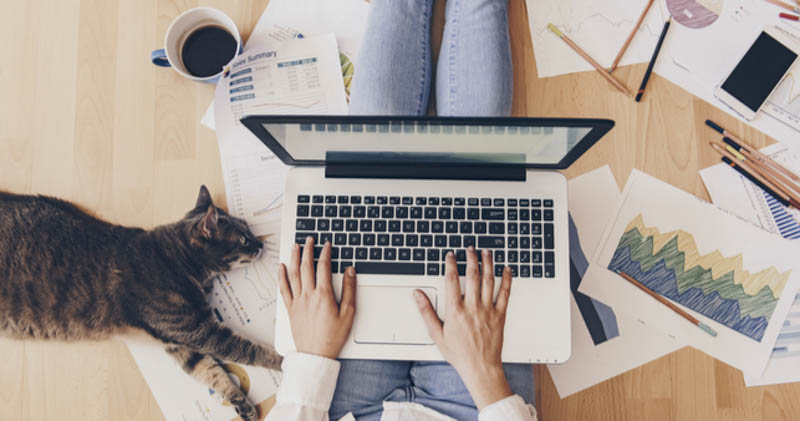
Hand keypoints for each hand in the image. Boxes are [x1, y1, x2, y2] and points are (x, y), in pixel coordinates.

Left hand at [278, 237, 355, 358]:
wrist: (316, 355)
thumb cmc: (333, 337)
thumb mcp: (349, 313)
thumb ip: (350, 290)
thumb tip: (350, 271)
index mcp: (323, 295)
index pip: (323, 267)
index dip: (325, 253)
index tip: (327, 244)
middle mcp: (308, 296)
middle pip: (306, 266)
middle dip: (308, 250)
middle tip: (309, 240)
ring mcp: (297, 302)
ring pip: (293, 274)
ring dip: (294, 258)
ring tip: (295, 246)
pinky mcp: (290, 309)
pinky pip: (283, 289)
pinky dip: (282, 276)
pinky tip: (281, 267)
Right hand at [414, 248, 512, 409]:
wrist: (480, 368)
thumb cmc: (459, 354)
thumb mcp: (436, 334)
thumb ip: (426, 312)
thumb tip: (418, 295)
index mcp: (456, 311)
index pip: (452, 280)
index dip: (451, 264)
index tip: (451, 255)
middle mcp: (472, 307)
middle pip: (472, 275)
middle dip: (471, 258)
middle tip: (470, 249)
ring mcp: (487, 310)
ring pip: (489, 280)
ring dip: (488, 264)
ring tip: (486, 252)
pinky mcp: (500, 315)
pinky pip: (505, 293)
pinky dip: (507, 280)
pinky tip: (507, 269)